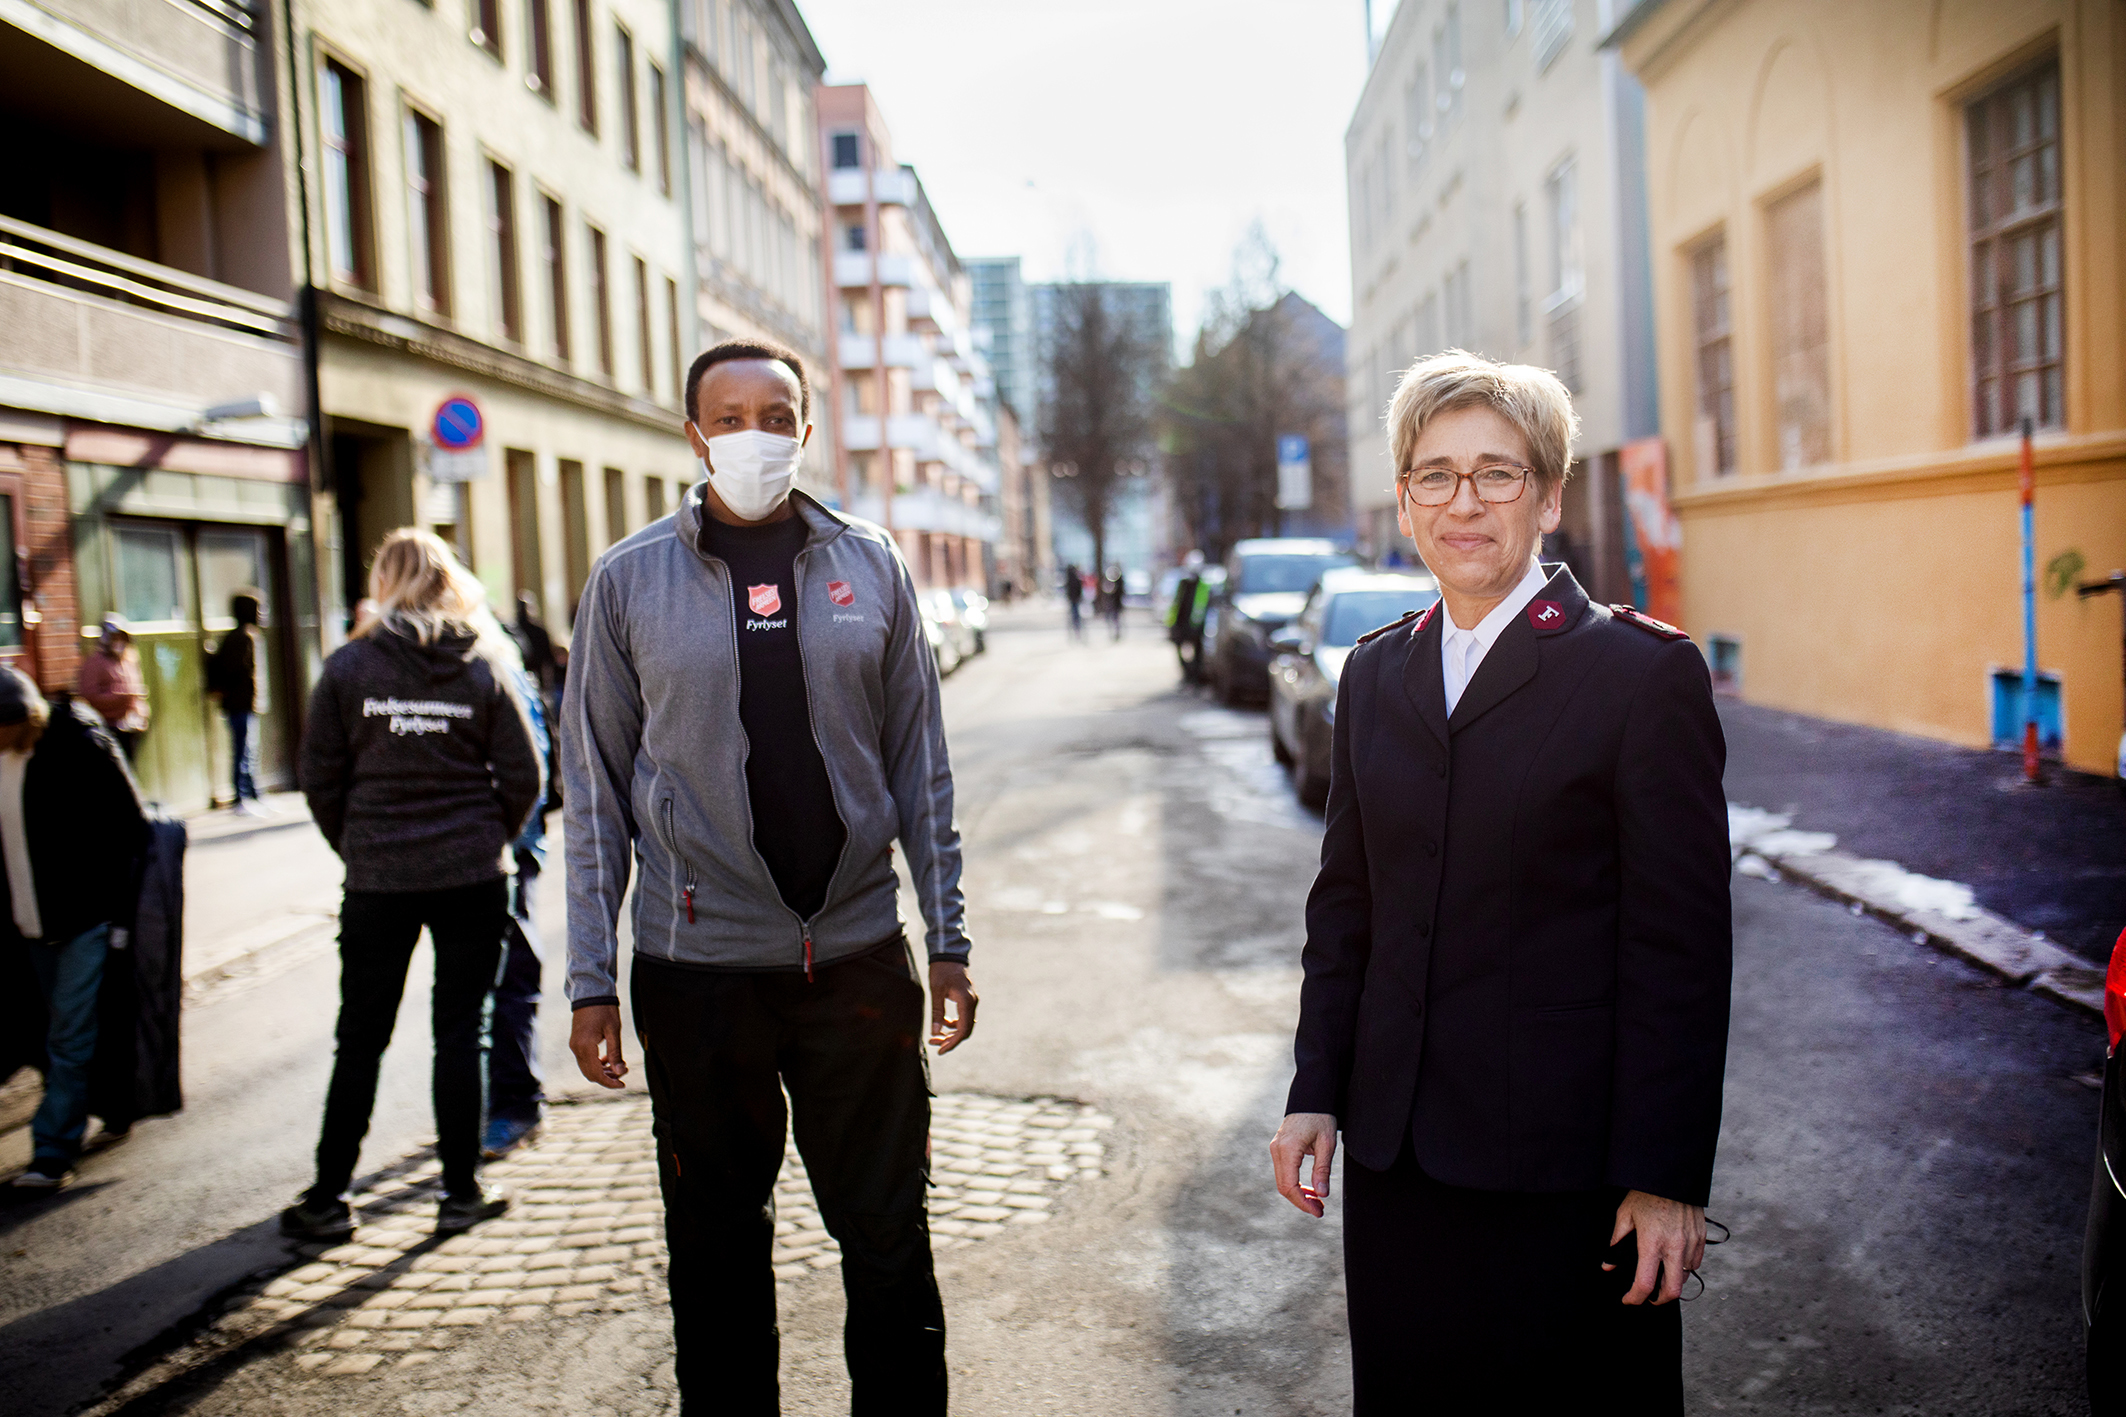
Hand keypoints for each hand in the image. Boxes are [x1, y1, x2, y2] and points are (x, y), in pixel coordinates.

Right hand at [569, 1004, 628, 1088]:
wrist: (590, 994)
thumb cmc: (604, 1010)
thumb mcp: (613, 1030)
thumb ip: (615, 1053)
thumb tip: (620, 1072)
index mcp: (585, 1047)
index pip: (596, 1074)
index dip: (610, 1082)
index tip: (623, 1084)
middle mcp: (576, 1049)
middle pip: (590, 1074)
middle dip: (607, 1078)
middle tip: (623, 1073)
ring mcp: (574, 1046)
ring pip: (587, 1068)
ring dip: (602, 1071)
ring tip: (619, 1066)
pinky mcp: (576, 1042)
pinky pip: (585, 1060)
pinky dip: (596, 1064)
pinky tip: (608, 1059)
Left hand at [929, 961, 977, 1052]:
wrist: (949, 954)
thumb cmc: (942, 970)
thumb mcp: (936, 991)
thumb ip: (937, 1012)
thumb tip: (935, 1032)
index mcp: (966, 1001)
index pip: (963, 1030)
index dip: (952, 1043)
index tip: (940, 1050)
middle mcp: (972, 1003)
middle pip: (965, 1030)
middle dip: (950, 1040)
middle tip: (933, 1044)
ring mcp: (971, 1001)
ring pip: (964, 1024)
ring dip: (951, 1033)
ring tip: (935, 1036)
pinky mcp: (967, 999)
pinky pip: (963, 1017)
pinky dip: (954, 1024)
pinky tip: (942, 1023)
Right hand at [1270, 1112, 1337, 1216]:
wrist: (1312, 1095)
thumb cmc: (1321, 1116)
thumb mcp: (1327, 1144)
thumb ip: (1323, 1170)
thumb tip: (1322, 1194)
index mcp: (1288, 1149)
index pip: (1289, 1186)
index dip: (1303, 1202)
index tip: (1318, 1211)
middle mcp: (1277, 1150)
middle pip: (1283, 1186)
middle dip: (1301, 1201)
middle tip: (1320, 1210)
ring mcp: (1276, 1148)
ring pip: (1282, 1180)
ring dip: (1298, 1193)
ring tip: (1317, 1201)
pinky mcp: (1279, 1148)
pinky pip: (1284, 1171)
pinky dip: (1295, 1183)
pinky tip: (1310, 1189)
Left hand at [1605, 1189, 1705, 1304]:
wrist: (1670, 1175)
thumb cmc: (1645, 1194)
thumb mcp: (1624, 1216)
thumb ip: (1616, 1243)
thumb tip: (1608, 1264)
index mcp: (1651, 1243)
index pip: (1645, 1283)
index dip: (1635, 1298)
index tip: (1629, 1299)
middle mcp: (1674, 1247)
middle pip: (1672, 1291)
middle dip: (1659, 1300)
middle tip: (1649, 1297)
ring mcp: (1690, 1243)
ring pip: (1685, 1277)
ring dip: (1672, 1282)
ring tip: (1660, 1275)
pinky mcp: (1701, 1238)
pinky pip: (1695, 1263)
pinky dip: (1684, 1268)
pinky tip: (1674, 1261)